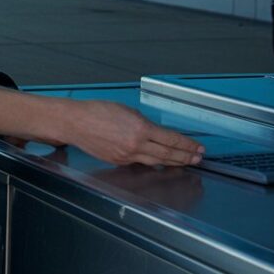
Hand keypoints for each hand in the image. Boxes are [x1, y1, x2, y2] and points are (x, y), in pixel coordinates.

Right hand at [64, 100, 203, 166]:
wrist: (75, 123)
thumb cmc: (97, 111)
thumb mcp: (127, 111)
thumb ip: (144, 124)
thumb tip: (157, 133)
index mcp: (141, 129)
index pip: (172, 140)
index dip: (188, 145)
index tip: (198, 147)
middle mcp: (136, 145)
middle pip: (168, 154)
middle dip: (185, 157)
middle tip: (198, 158)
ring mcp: (127, 156)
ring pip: (157, 162)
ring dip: (174, 163)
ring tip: (185, 162)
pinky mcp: (119, 162)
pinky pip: (140, 163)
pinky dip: (153, 162)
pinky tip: (160, 162)